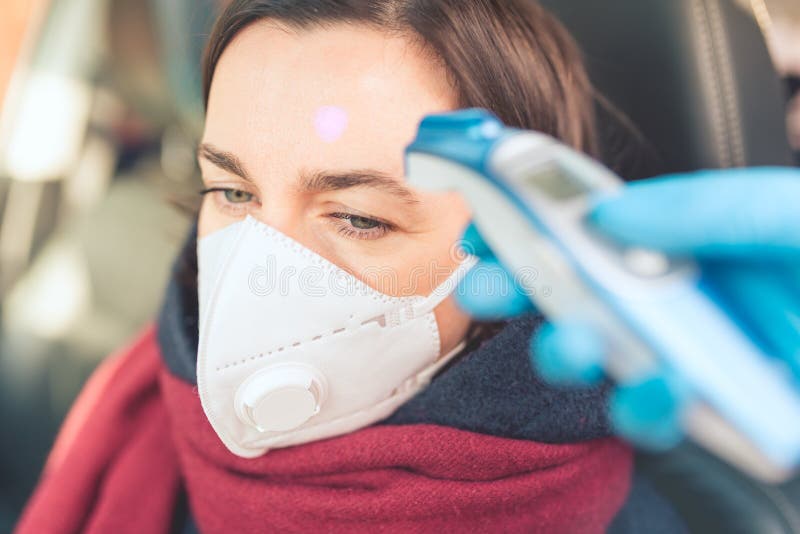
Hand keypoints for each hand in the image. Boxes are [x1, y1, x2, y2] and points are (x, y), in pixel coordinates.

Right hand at [456, 167, 799, 448]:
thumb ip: (703, 209)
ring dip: (570, 350)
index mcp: (684, 240)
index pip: (591, 228)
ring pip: (605, 356)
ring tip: (577, 344)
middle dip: (527, 289)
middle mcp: (677, 295)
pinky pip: (655, 414)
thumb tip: (608, 215)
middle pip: (581, 290)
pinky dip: (643, 407)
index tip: (486, 234)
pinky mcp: (710, 407)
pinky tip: (658, 392)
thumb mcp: (785, 217)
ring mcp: (690, 352)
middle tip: (490, 291)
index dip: (533, 227)